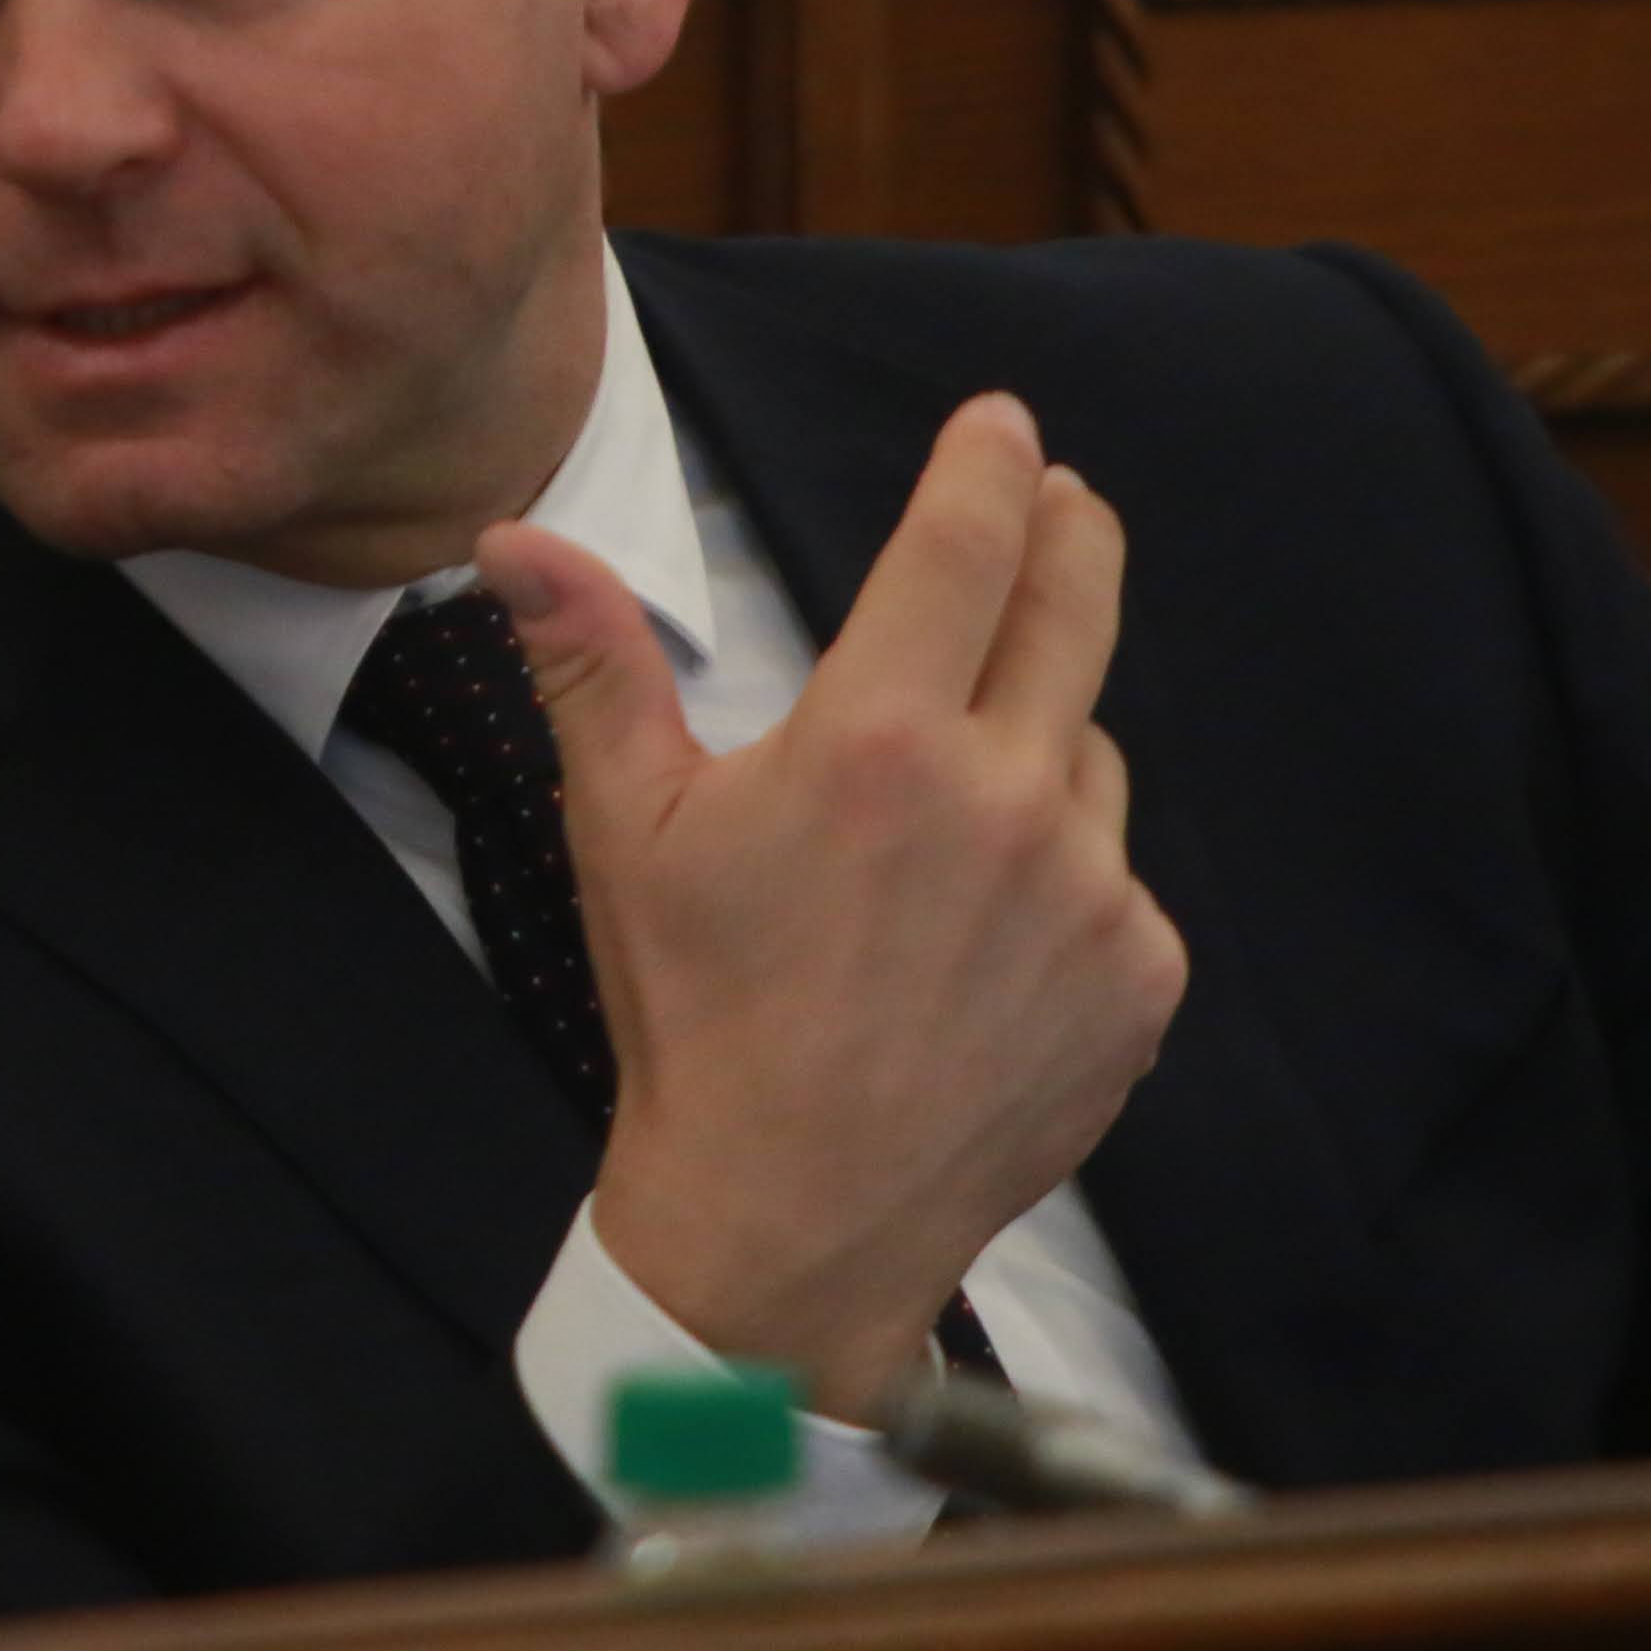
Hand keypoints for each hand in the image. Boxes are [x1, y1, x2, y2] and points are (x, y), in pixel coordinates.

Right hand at [496, 390, 1184, 1398]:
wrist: (790, 1222)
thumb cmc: (696, 1016)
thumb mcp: (625, 829)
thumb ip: (590, 662)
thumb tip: (512, 536)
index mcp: (875, 740)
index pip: (964, 546)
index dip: (989, 466)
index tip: (1006, 427)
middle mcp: (1005, 798)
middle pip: (1074, 609)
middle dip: (1071, 533)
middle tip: (1066, 498)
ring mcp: (1089, 893)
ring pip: (1086, 757)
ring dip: (1041, 744)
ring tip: (954, 814)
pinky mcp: (1139, 979)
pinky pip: (1116, 881)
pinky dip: (1065, 880)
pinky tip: (985, 936)